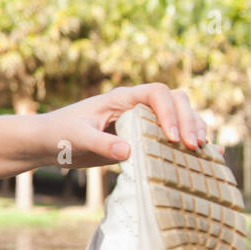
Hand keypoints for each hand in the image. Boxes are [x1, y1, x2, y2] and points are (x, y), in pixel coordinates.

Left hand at [40, 82, 223, 169]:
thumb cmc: (58, 134)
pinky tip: (204, 156)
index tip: (170, 136)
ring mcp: (141, 121)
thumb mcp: (77, 139)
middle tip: (192, 146)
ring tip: (200, 151)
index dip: (169, 112)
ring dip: (193, 129)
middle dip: (188, 120)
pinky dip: (187, 142)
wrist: (46, 143)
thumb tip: (129, 151)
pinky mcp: (141, 138)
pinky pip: (171, 136)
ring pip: (179, 117)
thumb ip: (101, 144)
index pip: (156, 93)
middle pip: (176, 102)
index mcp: (120, 99)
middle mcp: (134, 106)